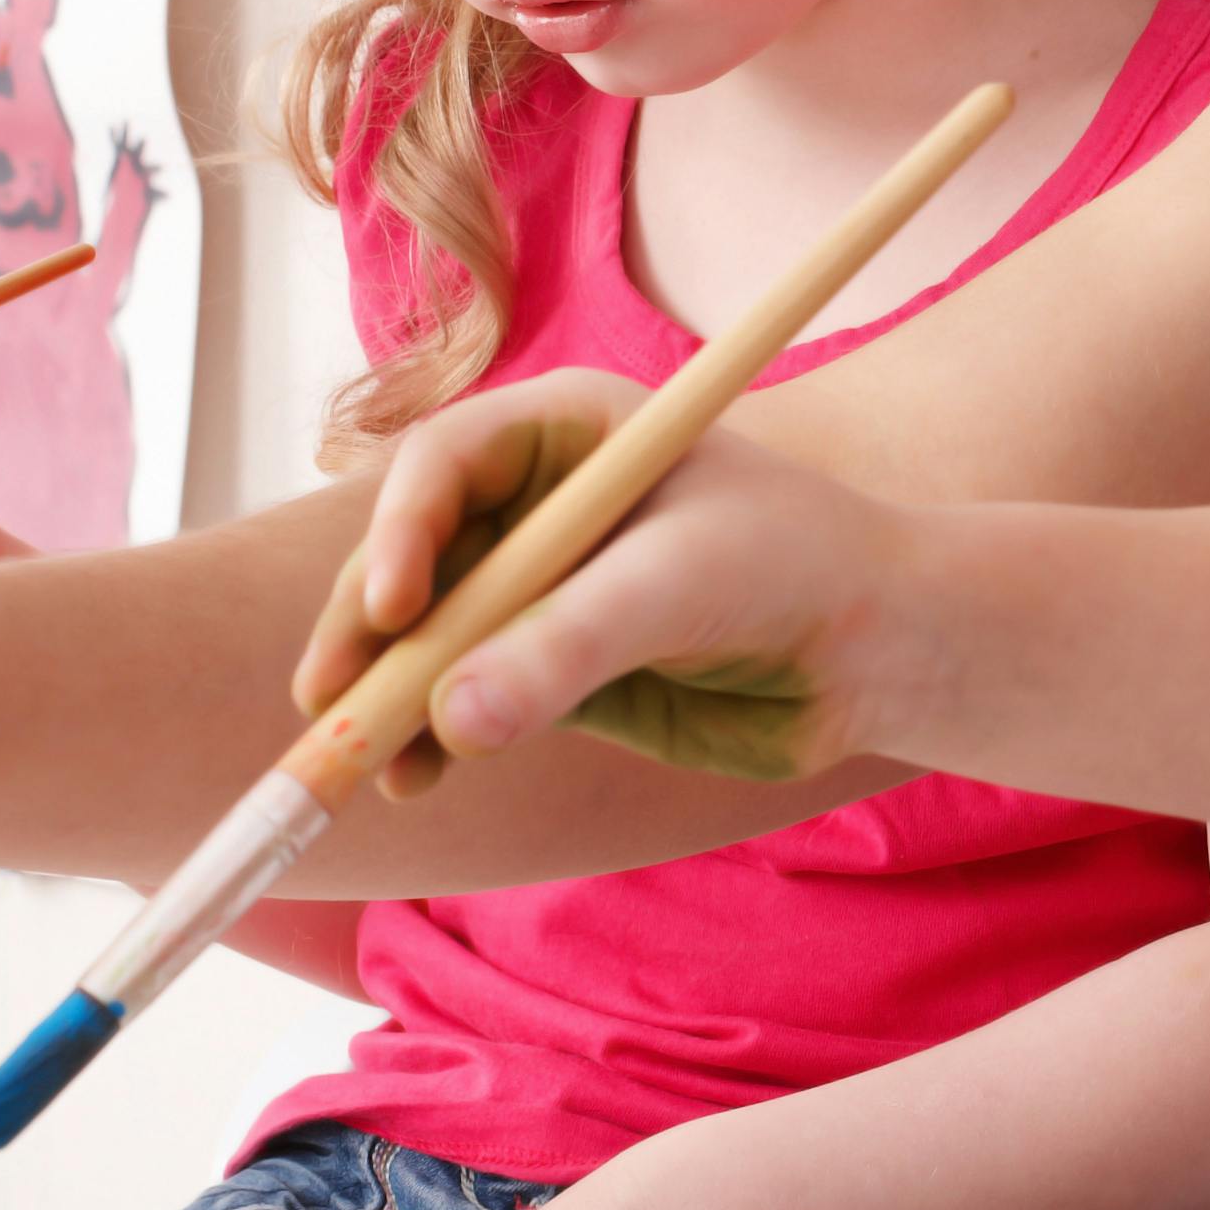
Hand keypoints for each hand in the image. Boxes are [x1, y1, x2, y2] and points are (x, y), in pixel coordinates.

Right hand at [305, 390, 892, 792]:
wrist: (884, 648)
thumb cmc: (798, 569)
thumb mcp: (678, 590)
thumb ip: (565, 649)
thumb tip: (446, 721)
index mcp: (566, 431)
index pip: (443, 465)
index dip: (398, 531)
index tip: (386, 609)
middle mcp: (537, 506)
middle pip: (411, 558)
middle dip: (364, 631)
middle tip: (325, 701)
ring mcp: (540, 592)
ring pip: (426, 640)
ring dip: (384, 696)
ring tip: (359, 762)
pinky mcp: (554, 671)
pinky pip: (463, 701)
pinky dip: (428, 740)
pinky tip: (410, 778)